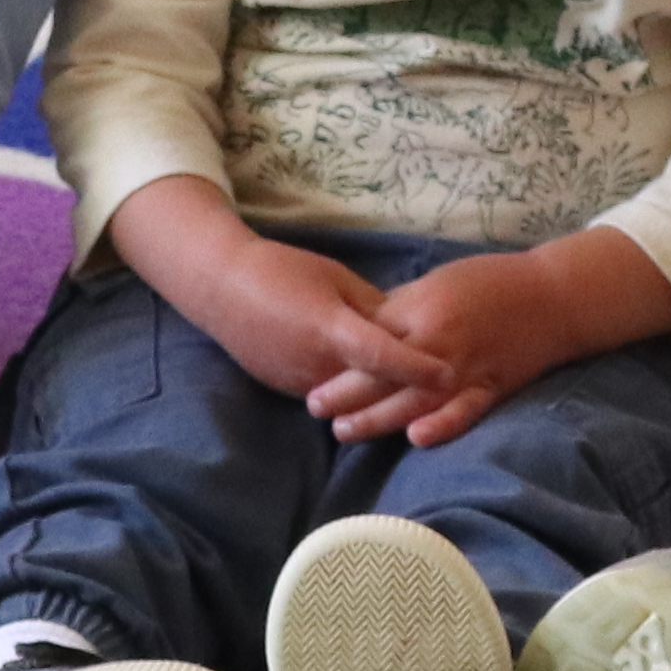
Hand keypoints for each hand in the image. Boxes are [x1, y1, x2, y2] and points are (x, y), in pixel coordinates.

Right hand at [158, 217, 453, 425]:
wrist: (219, 287)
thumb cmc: (281, 270)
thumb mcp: (335, 278)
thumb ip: (372, 308)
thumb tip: (408, 327)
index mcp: (331, 328)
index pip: (384, 355)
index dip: (418, 367)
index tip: (451, 373)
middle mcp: (317, 364)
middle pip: (374, 388)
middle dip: (410, 394)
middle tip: (451, 391)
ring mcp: (300, 382)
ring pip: (354, 400)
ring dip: (384, 400)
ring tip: (423, 398)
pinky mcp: (288, 389)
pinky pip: (332, 396)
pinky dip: (356, 398)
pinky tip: (379, 395)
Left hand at [340, 253, 590, 447]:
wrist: (552, 297)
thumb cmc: (489, 282)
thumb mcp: (435, 283)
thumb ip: (399, 310)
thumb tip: (362, 330)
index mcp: (421, 309)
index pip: (371, 339)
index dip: (339, 358)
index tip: (309, 372)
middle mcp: (439, 340)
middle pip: (385, 372)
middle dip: (347, 393)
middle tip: (315, 408)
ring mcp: (468, 366)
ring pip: (415, 398)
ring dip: (379, 417)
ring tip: (344, 431)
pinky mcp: (492, 386)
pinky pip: (465, 410)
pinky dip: (443, 424)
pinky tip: (417, 439)